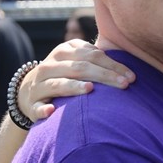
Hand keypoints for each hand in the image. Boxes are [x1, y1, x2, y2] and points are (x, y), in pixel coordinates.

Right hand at [19, 39, 135, 120]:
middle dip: (103, 76)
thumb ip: (98, 58)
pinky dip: (43, 109)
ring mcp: (39, 85)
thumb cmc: (66, 74)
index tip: (132, 77)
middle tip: (124, 85)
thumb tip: (129, 61)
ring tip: (90, 89)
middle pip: (79, 68)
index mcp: (64, 52)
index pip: (92, 55)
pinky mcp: (32, 104)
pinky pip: (37, 107)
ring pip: (57, 84)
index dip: (113, 65)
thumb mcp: (78, 60)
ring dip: (73, 87)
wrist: (30, 89)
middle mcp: (50, 66)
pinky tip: (51, 111)